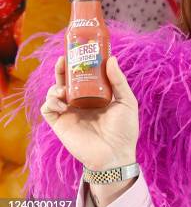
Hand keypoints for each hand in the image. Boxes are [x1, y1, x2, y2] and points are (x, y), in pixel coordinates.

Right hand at [41, 56, 138, 170]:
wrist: (116, 154)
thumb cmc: (124, 130)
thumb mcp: (126, 101)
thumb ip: (118, 81)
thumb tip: (111, 59)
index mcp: (95, 97)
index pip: (84, 78)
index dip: (79, 65)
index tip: (79, 52)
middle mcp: (80, 103)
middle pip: (66, 82)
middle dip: (62, 70)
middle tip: (63, 59)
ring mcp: (69, 113)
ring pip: (54, 94)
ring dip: (55, 87)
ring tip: (63, 88)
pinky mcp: (60, 125)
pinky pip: (48, 109)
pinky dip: (49, 102)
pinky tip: (60, 100)